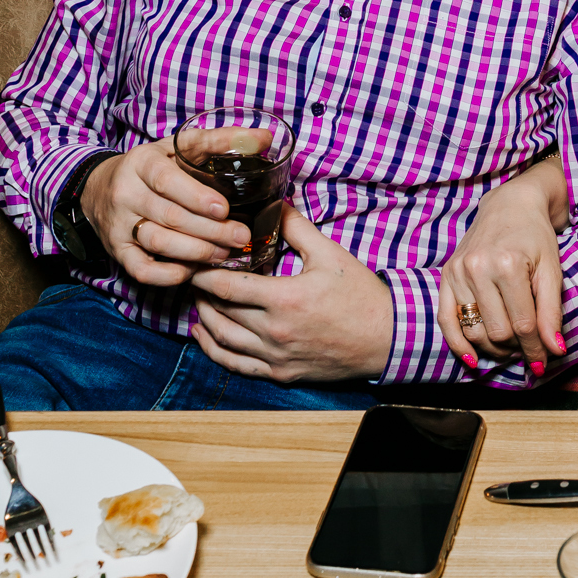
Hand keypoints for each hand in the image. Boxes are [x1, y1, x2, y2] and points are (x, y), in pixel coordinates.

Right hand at [81, 142, 250, 286]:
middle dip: (209, 230)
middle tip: (240, 237)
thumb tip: (266, 138)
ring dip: (194, 252)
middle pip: (169, 216)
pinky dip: (168, 274)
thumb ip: (221, 140)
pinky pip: (141, 270)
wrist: (98, 187)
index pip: (167, 180)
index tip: (224, 209)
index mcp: (142, 163)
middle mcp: (126, 193)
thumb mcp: (178, 146)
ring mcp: (119, 225)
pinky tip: (193, 271)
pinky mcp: (117, 251)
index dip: (196, 196)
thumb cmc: (152, 166)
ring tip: (224, 253)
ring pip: (157, 242)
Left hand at [190, 204, 394, 383]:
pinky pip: (236, 365)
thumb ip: (297, 228)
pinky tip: (203, 335)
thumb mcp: (330, 254)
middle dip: (200, 291)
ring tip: (197, 298)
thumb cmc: (359, 295)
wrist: (386, 338)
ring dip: (203, 318)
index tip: (191, 258)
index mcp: (285, 299)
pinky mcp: (280, 373)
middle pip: (220, 311)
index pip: (228, 285)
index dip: (202, 272)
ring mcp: (275, 357)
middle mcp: (274, 332)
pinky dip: (213, 350)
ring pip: (222, 340)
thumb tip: (274, 203)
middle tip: (191, 272)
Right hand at [437, 167, 565, 374]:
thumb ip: (552, 312)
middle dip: (516, 348)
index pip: (523, 325)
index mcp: (508, 265)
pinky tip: (471, 360)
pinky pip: (446, 319)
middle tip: (529, 350)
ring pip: (474, 330)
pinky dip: (457, 344)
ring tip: (510, 348)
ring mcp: (458, 271)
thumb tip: (555, 351)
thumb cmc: (536, 237)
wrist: (511, 205)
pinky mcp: (446, 274)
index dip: (535, 349)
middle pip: (497, 332)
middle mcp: (478, 268)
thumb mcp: (551, 270)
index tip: (544, 362)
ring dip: (493, 349)